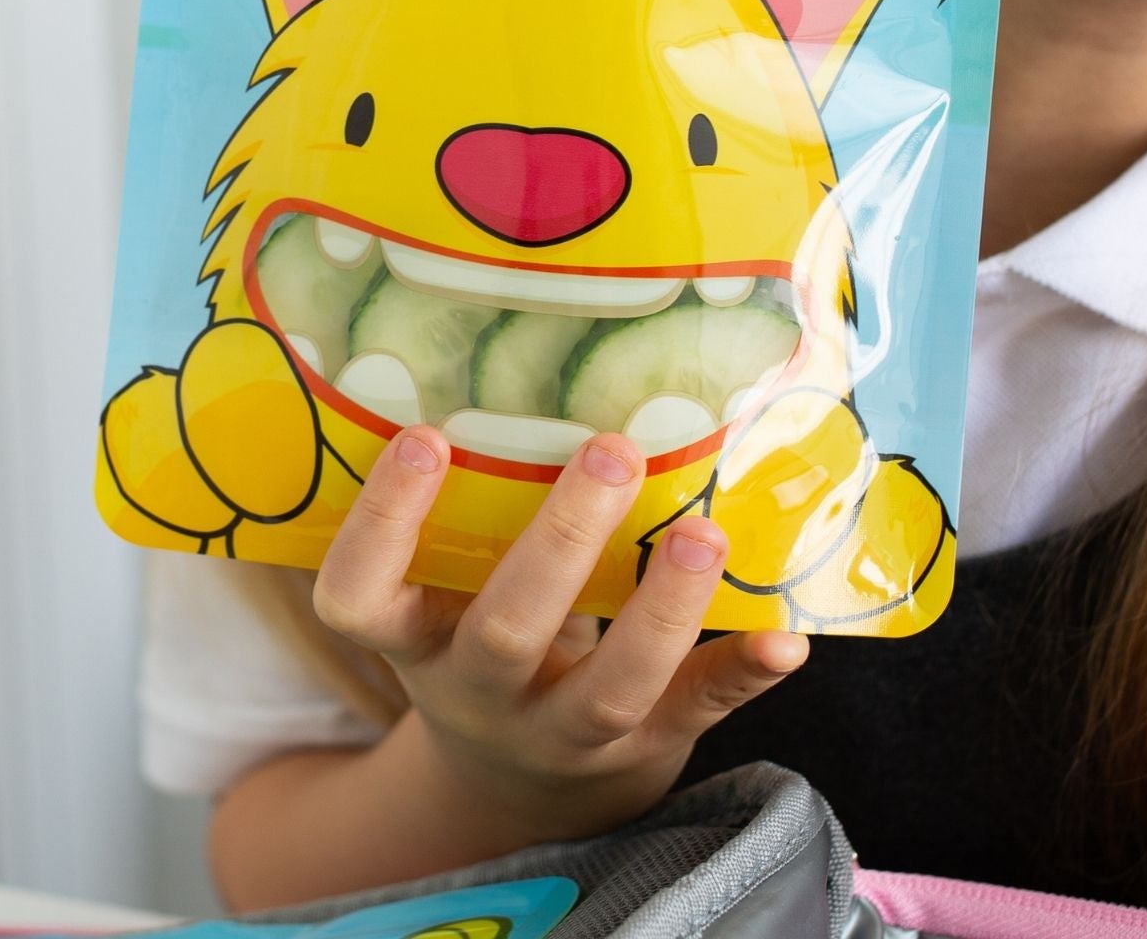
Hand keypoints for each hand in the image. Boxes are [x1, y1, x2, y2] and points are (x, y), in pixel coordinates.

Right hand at [310, 425, 808, 846]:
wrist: (523, 791)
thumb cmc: (490, 639)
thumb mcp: (454, 594)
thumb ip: (480, 509)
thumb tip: (538, 356)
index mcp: (421, 640)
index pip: (360, 598)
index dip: (382, 525)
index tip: (424, 435)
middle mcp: (483, 694)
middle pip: (506, 633)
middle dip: (558, 544)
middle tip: (610, 450)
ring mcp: (566, 733)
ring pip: (609, 686)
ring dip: (661, 607)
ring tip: (703, 534)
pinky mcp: (647, 747)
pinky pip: (697, 712)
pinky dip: (742, 670)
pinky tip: (786, 636)